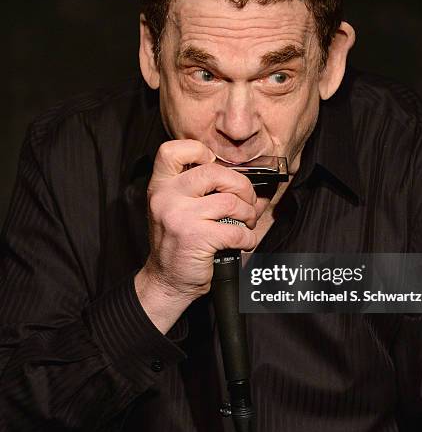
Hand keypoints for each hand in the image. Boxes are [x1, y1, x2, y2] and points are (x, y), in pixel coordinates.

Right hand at [135, 139, 257, 331]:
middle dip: (241, 187)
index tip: (214, 166)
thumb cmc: (178, 243)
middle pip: (214, 171)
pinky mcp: (194, 237)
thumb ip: (205, 191)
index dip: (198, 151)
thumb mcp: (180, 210)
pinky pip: (235, 229)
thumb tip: (250, 183)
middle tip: (246, 202)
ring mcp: (178, 215)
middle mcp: (166, 196)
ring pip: (230, 201)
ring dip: (247, 213)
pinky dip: (248, 237)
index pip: (172, 150)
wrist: (166, 281)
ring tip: (246, 223)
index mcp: (161, 186)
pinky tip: (244, 241)